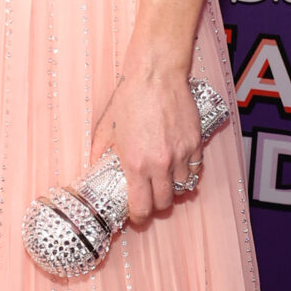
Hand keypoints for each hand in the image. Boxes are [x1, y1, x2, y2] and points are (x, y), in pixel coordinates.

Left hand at [92, 54, 203, 222]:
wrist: (156, 74)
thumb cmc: (130, 97)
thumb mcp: (107, 127)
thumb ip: (100, 150)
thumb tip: (95, 164)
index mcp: (136, 164)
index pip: (142, 206)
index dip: (139, 216)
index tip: (136, 214)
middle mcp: (160, 164)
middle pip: (165, 202)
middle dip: (157, 204)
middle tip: (151, 198)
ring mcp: (180, 154)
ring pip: (183, 187)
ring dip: (174, 187)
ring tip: (166, 179)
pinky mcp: (195, 142)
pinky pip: (195, 168)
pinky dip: (188, 170)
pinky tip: (179, 164)